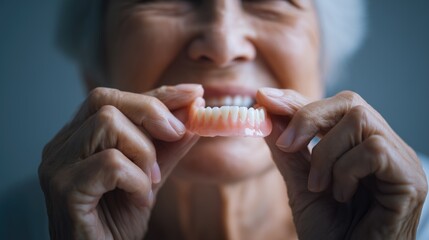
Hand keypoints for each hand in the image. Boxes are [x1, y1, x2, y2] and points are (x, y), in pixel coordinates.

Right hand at [39, 84, 202, 239]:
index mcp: (78, 138)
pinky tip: (139, 200)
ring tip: (149, 183)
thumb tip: (192, 115)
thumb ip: (167, 148)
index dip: (157, 93)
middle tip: (177, 135)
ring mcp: (57, 165)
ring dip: (144, 153)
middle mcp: (61, 145)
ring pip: (108, 123)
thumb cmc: (117, 222)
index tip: (193, 93)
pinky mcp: (64, 188)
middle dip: (151, 112)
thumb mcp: (149, 178)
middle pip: (105, 100)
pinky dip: (137, 180)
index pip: (116, 98)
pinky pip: (112, 163)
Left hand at [257, 88, 427, 238]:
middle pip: (350, 102)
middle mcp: (385, 148)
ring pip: (360, 121)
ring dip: (326, 154)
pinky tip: (343, 195)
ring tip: (320, 186)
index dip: (299, 101)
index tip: (265, 99)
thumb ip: (288, 150)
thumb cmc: (329, 233)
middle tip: (288, 145)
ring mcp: (400, 161)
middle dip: (309, 118)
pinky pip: (374, 150)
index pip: (334, 107)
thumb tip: (267, 111)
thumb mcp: (300, 185)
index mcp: (360, 147)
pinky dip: (346, 171)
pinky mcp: (410, 179)